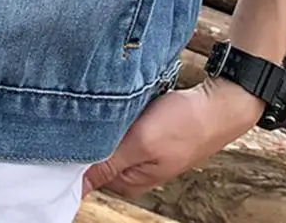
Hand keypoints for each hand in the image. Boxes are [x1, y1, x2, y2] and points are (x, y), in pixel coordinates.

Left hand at [82, 77, 262, 197]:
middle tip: (88, 107)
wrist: (219, 103)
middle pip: (94, 151)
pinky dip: (117, 111)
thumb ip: (108, 162)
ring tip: (103, 100)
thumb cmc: (185, 124)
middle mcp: (131, 169)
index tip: (66, 126)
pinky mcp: (146, 132)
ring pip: (107, 135)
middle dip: (88, 131)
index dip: (73, 148)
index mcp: (127, 181)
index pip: (84, 171)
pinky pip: (121, 124)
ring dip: (103, 119)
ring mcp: (139, 150)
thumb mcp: (142, 143)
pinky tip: (117, 99)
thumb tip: (75, 186)